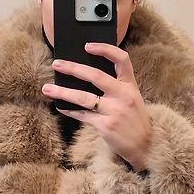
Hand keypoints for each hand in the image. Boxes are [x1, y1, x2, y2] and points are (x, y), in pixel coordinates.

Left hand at [41, 42, 152, 171]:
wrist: (146, 146)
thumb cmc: (135, 122)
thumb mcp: (133, 99)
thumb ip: (117, 87)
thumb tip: (90, 77)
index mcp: (130, 85)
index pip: (121, 59)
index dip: (104, 49)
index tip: (87, 46)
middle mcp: (122, 95)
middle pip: (95, 76)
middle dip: (73, 68)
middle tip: (57, 64)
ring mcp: (114, 111)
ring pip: (83, 97)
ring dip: (63, 92)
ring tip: (47, 89)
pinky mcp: (105, 126)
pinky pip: (83, 116)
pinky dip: (70, 111)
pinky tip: (60, 107)